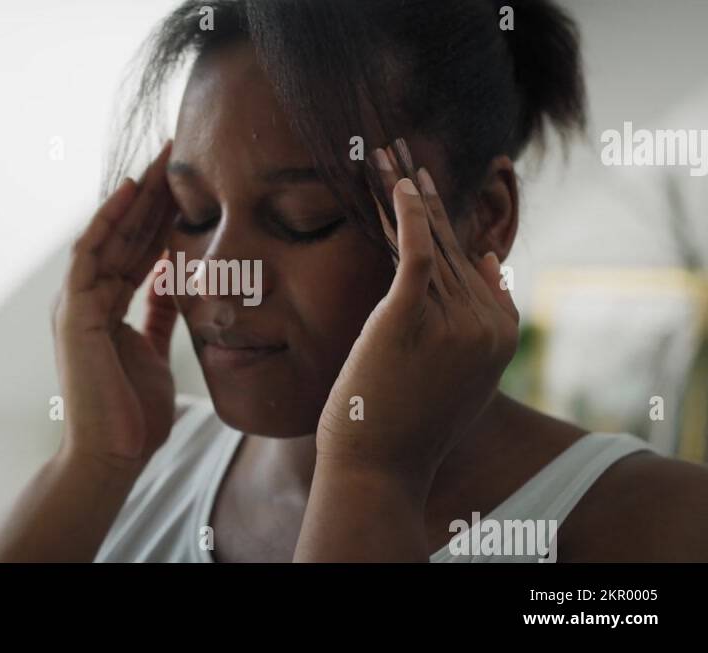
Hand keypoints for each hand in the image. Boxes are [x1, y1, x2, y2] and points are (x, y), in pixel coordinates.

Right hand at [52, 142, 179, 469]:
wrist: (111, 457)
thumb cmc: (132, 414)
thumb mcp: (155, 351)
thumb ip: (159, 316)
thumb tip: (175, 284)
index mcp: (108, 308)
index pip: (140, 250)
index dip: (164, 214)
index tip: (192, 181)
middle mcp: (89, 299)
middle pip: (126, 235)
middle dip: (154, 194)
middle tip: (180, 151)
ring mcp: (78, 304)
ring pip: (109, 235)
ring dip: (136, 196)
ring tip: (163, 157)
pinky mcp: (74, 313)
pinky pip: (90, 256)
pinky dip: (107, 221)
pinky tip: (130, 190)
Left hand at [316, 143, 518, 497]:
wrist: (379, 468)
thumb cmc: (410, 424)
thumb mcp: (462, 374)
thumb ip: (482, 319)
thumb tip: (493, 260)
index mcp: (502, 333)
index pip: (470, 262)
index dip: (445, 220)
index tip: (425, 184)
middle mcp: (486, 323)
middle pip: (450, 244)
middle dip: (426, 195)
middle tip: (405, 149)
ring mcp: (454, 321)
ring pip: (429, 241)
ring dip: (406, 192)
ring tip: (386, 153)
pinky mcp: (411, 318)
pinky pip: (416, 252)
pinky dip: (410, 213)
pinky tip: (399, 182)